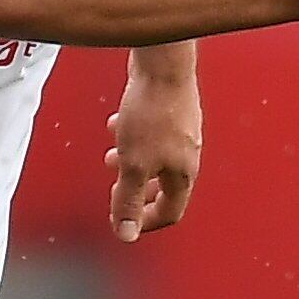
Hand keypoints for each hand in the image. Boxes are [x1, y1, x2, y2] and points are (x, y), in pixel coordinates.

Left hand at [104, 55, 202, 242]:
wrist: (163, 64)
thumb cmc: (153, 112)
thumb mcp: (133, 165)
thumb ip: (128, 200)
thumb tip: (126, 234)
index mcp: (184, 173)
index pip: (171, 212)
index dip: (145, 222)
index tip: (123, 220)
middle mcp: (188, 153)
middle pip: (164, 185)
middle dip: (136, 190)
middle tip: (116, 190)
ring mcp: (181, 131)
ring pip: (156, 157)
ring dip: (131, 162)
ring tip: (111, 157)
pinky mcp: (171, 110)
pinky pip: (152, 133)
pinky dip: (132, 136)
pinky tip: (116, 124)